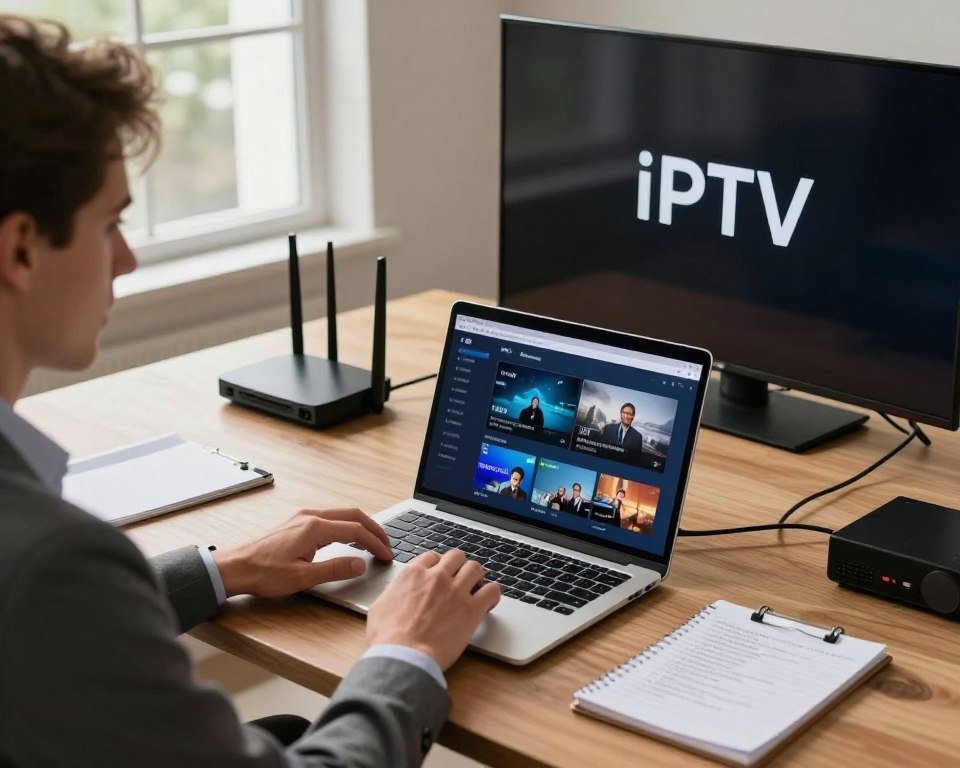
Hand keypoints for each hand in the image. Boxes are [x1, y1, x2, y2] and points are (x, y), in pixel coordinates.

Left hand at [212, 507, 392, 597]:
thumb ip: (335, 569)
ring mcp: (302, 516)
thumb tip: (361, 564)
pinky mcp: (296, 521)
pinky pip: (330, 517)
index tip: (386, 555)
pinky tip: (348, 537)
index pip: (356, 530)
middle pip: (353, 514)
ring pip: (342, 513)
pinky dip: (346, 525)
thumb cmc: (263, 573)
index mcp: (315, 527)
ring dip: (360, 525)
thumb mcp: (303, 578)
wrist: (234, 567)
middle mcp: (310, 516)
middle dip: (374, 529)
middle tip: (386, 545)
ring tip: (372, 542)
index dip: (376, 543)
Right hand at [366, 549, 500, 670]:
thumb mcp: (380, 607)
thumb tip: (396, 593)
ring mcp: (456, 591)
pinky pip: (492, 590)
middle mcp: (437, 577)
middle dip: (459, 567)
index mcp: (413, 574)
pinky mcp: (472, 609)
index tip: (440, 576)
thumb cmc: (388, 638)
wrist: (404, 656)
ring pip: (475, 568)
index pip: (432, 557)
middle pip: (456, 556)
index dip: (438, 566)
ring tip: (475, 589)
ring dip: (476, 577)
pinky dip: (492, 594)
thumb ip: (393, 593)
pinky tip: (488, 603)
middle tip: (459, 580)